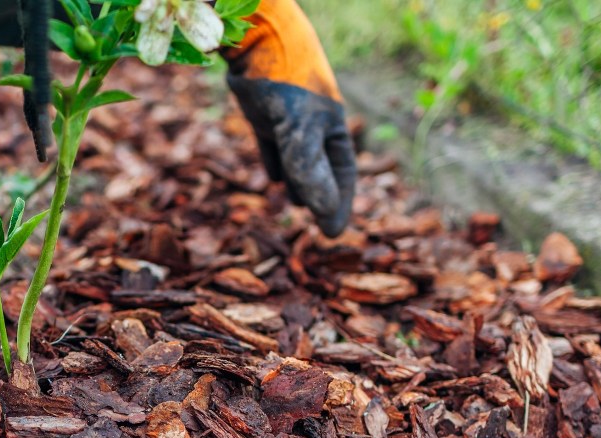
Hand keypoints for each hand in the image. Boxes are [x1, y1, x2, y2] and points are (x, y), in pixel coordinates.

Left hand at [224, 0, 355, 236]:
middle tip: (315, 227)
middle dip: (319, 197)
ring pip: (297, 161)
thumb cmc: (286, 83)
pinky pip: (275, 146)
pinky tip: (274, 179)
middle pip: (321, 172)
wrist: (257, 42)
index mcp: (334, 129)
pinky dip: (276, 163)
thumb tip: (323, 212)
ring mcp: (290, 122)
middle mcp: (315, 128)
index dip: (338, 206)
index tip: (331, 233)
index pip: (343, 177)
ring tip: (294, 203)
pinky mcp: (266, 116)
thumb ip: (309, 170)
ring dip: (297, 183)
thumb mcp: (299, 130)